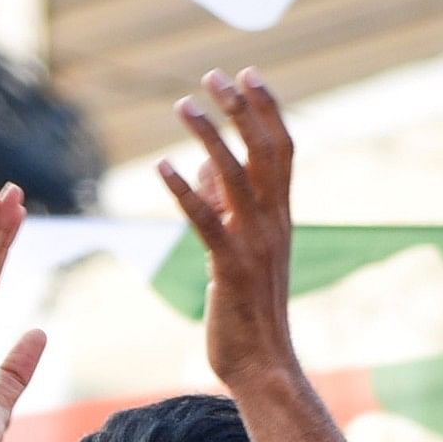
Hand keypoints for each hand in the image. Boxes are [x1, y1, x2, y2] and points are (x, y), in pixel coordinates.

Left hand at [159, 69, 301, 388]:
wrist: (264, 366)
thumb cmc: (248, 313)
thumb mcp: (238, 252)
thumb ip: (225, 209)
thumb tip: (204, 169)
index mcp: (279, 218)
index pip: (281, 149)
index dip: (267, 109)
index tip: (248, 75)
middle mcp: (273, 224)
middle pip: (264, 150)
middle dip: (241, 108)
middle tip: (215, 75)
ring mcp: (254, 244)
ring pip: (236, 176)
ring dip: (210, 136)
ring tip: (185, 106)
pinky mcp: (230, 268)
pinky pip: (206, 221)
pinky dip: (185, 191)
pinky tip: (162, 168)